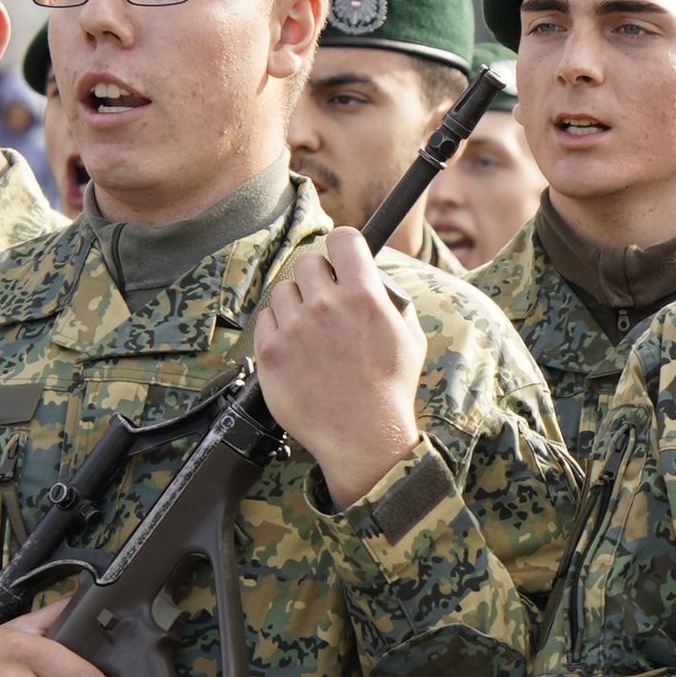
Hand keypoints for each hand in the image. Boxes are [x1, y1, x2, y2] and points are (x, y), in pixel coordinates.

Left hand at [254, 229, 424, 509]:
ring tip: (311, 333)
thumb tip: (373, 277)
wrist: (363, 438)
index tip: (342, 260)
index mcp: (364, 296)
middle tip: (327, 303)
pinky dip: (278, 330)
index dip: (343, 247)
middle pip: (307, 262)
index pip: (343, 238)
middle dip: (318, 279)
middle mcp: (326, 306)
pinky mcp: (270, 353)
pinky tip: (297, 350)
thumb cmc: (390, 389)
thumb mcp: (410, 337)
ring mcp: (294, 329)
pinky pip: (265, 320)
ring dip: (296, 305)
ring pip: (283, 291)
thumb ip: (391, 299)